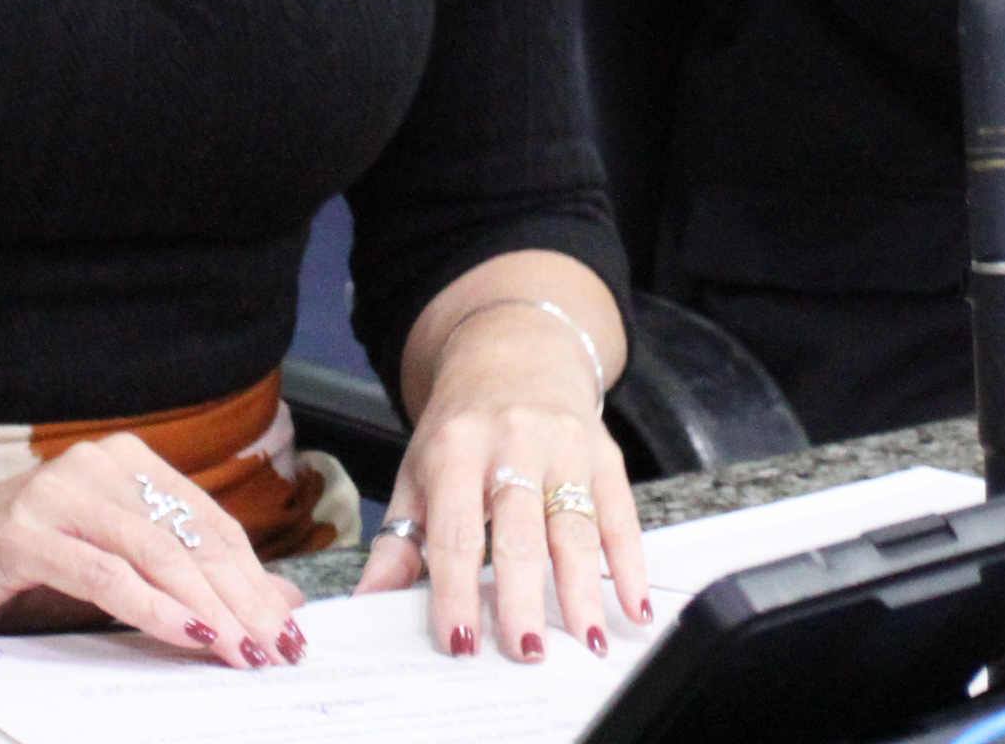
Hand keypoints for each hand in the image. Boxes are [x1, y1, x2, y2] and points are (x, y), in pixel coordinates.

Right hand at [0, 432, 306, 667]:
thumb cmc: (9, 574)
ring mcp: (61, 492)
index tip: (289, 632)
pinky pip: (107, 574)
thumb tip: (280, 603)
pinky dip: (154, 608)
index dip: (255, 580)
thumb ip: (185, 582)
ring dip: (209, 608)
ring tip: (244, 651)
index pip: (209, 525)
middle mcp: (99, 465)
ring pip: (158, 553)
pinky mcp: (26, 531)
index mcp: (126, 464)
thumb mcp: (108, 576)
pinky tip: (190, 635)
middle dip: (243, 599)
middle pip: (192, 538)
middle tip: (276, 650)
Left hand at [355, 303, 650, 662]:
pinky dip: (630, 563)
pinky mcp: (605, 453)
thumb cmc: (460, 428)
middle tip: (526, 650)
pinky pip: (621, 514)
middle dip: (523, 596)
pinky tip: (632, 606)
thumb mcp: (419, 472)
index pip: (456, 531)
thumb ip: (400, 540)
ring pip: (576, 526)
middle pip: (520, 532)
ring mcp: (565, 446)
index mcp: (456, 449)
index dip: (457, 589)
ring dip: (583, 589)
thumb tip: (371, 600)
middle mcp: (513, 443)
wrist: (513, 353)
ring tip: (585, 641)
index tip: (460, 641)